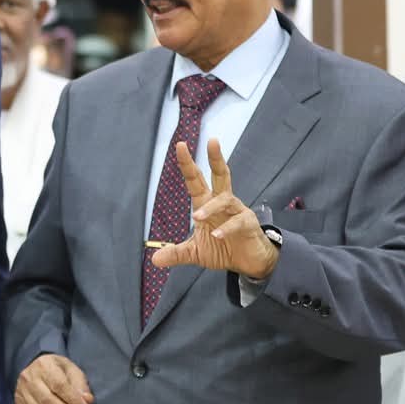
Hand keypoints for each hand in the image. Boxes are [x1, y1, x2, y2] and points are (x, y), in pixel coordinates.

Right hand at [14, 353, 91, 403]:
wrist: (35, 369)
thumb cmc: (55, 370)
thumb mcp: (71, 370)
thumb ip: (80, 385)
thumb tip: (87, 400)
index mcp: (44, 366)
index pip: (58, 385)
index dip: (73, 400)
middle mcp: (30, 379)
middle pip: (47, 401)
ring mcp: (22, 394)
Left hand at [148, 139, 278, 279]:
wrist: (249, 263)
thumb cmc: (223, 249)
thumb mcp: (196, 253)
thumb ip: (176, 254)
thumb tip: (154, 259)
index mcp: (207, 204)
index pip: (195, 180)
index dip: (188, 164)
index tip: (180, 145)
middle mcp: (222, 203)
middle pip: (221, 175)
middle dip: (216, 158)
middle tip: (212, 140)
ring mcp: (238, 211)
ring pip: (226, 199)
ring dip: (211, 208)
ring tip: (197, 217)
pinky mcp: (249, 224)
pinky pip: (239, 221)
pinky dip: (227, 228)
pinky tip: (218, 235)